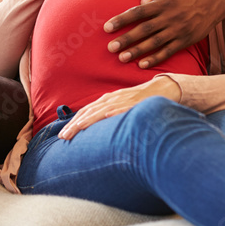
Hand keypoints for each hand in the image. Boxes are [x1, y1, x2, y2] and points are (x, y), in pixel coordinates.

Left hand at [58, 78, 180, 139]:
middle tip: (63, 137)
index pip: (86, 111)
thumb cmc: (140, 100)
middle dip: (75, 124)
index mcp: (107, 100)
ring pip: (102, 111)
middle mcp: (112, 98)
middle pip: (89, 111)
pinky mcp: (136, 103)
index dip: (73, 122)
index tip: (62, 135)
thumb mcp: (121, 105)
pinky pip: (123, 108)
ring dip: (88, 120)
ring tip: (76, 130)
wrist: (162, 88)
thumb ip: (109, 114)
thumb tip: (96, 129)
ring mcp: (123, 100)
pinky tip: (106, 117)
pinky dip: (114, 112)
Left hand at [104, 0, 222, 67]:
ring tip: (122, 58)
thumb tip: (141, 1)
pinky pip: (168, 51)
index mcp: (163, 3)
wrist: (212, 2)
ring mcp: (177, 30)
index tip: (107, 27)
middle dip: (126, 39)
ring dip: (137, 51)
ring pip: (154, 42)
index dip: (122, 20)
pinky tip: (142, 64)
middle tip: (110, 48)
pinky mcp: (185, 41)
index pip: (138, 12)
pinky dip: (155, 58)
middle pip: (144, 30)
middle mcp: (169, 17)